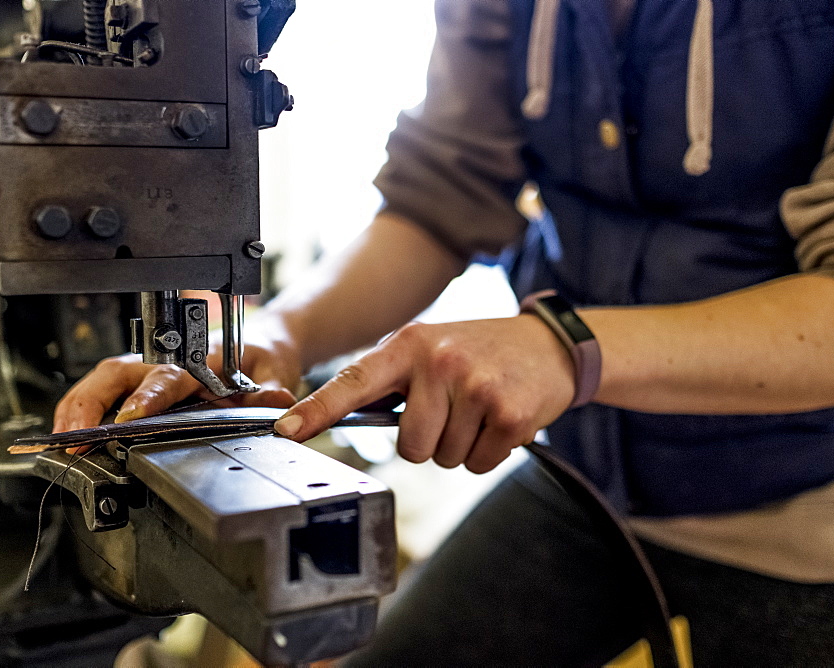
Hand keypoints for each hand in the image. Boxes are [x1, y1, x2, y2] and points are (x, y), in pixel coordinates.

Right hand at [53, 323, 301, 432]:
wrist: (262, 344)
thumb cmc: (262, 357)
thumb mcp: (277, 371)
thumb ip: (274, 388)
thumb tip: (275, 401)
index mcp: (200, 358)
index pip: (168, 376)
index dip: (147, 397)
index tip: (129, 417)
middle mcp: (168, 361)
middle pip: (119, 372)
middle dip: (92, 403)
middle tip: (75, 435)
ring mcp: (150, 370)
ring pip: (104, 380)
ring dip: (79, 408)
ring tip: (64, 439)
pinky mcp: (141, 383)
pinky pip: (104, 391)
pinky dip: (82, 411)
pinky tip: (70, 432)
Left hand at [273, 316, 575, 473]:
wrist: (549, 345)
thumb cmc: (478, 351)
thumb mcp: (430, 348)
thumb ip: (392, 380)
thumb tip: (344, 417)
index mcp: (408, 345)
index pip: (353, 381)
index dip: (316, 410)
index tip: (285, 431)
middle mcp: (439, 362)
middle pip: (408, 445)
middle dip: (429, 440)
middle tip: (453, 410)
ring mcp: (475, 386)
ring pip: (443, 457)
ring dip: (461, 445)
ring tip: (479, 409)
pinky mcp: (509, 413)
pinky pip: (478, 463)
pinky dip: (489, 452)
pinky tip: (500, 419)